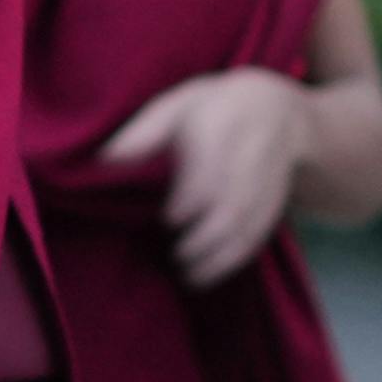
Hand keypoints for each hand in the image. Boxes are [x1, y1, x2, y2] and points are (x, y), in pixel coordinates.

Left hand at [94, 68, 316, 286]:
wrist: (276, 109)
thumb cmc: (212, 107)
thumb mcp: (176, 105)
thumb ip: (142, 133)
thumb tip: (104, 162)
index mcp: (220, 128)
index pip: (208, 173)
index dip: (188, 202)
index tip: (168, 219)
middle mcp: (248, 157)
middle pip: (230, 208)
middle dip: (202, 240)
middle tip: (175, 257)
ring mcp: (265, 184)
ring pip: (246, 228)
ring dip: (217, 259)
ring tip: (188, 276)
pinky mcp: (273, 203)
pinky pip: (257, 237)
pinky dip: (233, 261)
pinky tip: (208, 274)